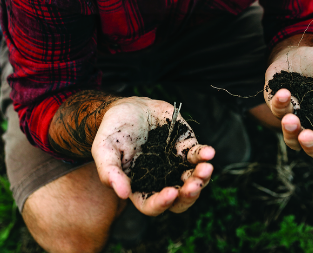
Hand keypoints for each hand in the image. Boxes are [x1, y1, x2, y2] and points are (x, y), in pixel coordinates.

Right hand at [91, 97, 214, 215]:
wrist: (128, 108)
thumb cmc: (113, 131)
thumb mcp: (104, 149)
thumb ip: (109, 171)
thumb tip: (122, 193)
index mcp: (139, 186)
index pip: (150, 205)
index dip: (161, 203)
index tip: (171, 193)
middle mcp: (160, 179)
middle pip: (179, 199)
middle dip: (189, 194)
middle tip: (194, 185)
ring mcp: (175, 164)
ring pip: (193, 180)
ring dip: (202, 177)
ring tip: (206, 168)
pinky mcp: (185, 148)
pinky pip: (197, 156)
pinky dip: (204, 155)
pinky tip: (208, 152)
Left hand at [264, 45, 312, 163]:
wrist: (303, 50)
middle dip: (312, 146)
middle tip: (307, 136)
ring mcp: (297, 120)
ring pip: (292, 140)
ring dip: (290, 132)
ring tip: (290, 119)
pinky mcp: (279, 108)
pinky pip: (277, 112)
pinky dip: (279, 104)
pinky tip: (284, 93)